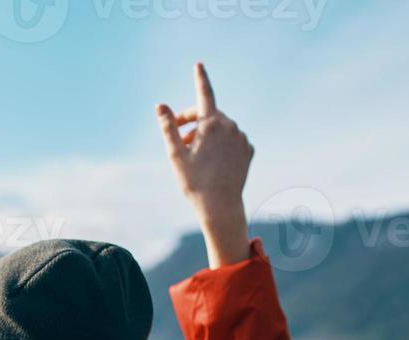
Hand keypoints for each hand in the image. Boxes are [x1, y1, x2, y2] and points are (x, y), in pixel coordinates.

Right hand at [157, 63, 253, 268]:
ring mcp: (242, 138)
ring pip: (220, 128)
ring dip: (206, 135)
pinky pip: (232, 140)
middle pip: (208, 114)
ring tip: (194, 155)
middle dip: (192, 122)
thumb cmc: (194, 181)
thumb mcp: (175, 154)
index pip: (204, 94)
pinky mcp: (248, 149)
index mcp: (211, 124)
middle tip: (178, 138)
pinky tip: (213, 162)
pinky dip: (221, 145)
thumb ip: (168, 127)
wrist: (221, 205)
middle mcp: (230, 126)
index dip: (199, 78)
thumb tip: (160, 105)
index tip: (198, 65)